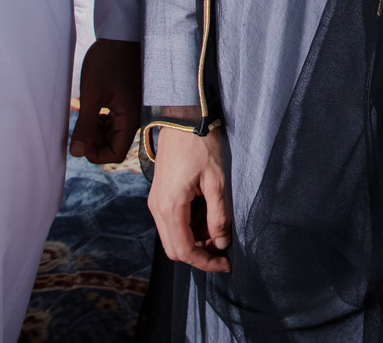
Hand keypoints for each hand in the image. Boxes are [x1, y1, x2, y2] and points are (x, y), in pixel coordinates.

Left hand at [68, 39, 142, 163]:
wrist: (121, 34)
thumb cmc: (108, 61)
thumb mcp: (92, 94)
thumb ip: (86, 125)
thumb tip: (77, 152)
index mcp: (130, 118)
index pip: (116, 154)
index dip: (95, 154)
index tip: (79, 141)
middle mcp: (135, 116)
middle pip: (114, 145)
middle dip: (94, 142)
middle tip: (78, 128)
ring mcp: (133, 108)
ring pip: (114, 133)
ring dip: (97, 131)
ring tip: (83, 117)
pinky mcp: (129, 99)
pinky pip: (116, 120)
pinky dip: (102, 120)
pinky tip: (92, 109)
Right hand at [147, 122, 230, 272]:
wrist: (182, 119)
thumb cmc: (201, 145)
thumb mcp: (216, 181)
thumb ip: (218, 216)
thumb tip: (221, 242)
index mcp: (171, 207)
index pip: (185, 250)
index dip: (206, 262)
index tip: (226, 263)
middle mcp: (157, 208)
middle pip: (174, 249)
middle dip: (199, 255)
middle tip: (223, 252)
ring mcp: (155, 201)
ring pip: (171, 237)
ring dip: (194, 242)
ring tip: (218, 234)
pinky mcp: (159, 195)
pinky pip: (170, 223)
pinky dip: (187, 229)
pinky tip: (206, 220)